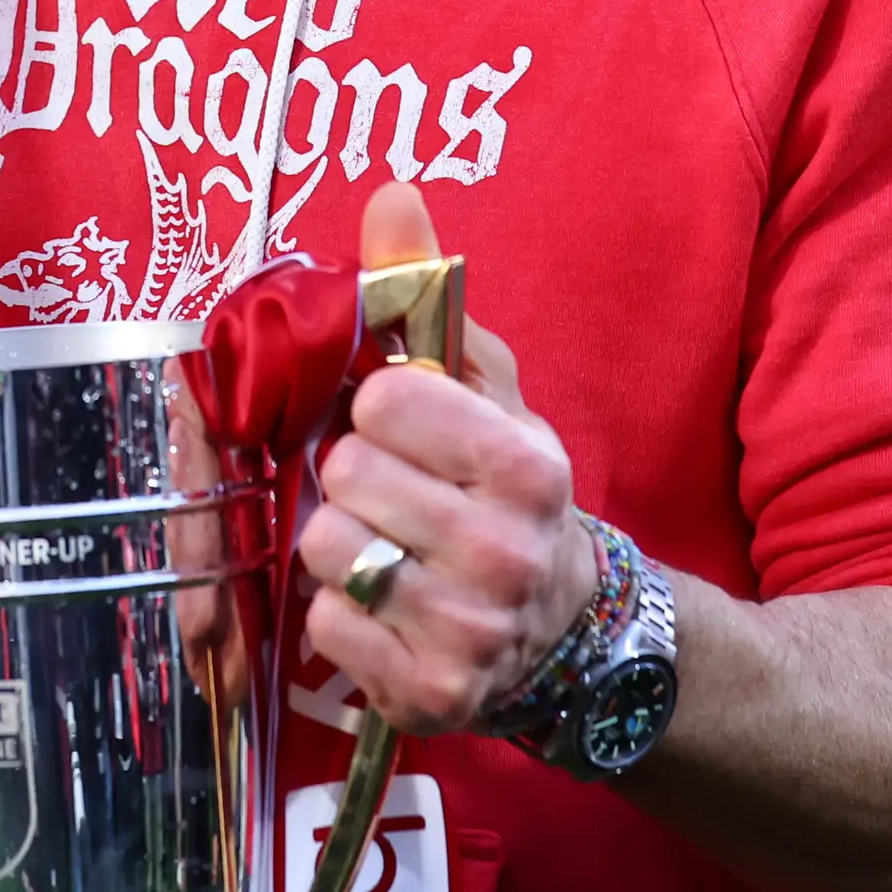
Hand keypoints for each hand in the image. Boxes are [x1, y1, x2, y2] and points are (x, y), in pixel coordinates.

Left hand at [290, 182, 598, 735]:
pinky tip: (379, 606)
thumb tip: (392, 197)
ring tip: (382, 547)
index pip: (384, 403)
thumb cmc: (504, 492)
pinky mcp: (433, 694)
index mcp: (524, 463)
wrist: (565, 629)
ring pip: (328, 553)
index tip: (398, 428)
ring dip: (337, 547)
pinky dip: (337, 616)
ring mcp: (472, 629)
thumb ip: (429, 292)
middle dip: (350, 480)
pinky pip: (326, 627)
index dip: (376, 410)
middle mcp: (507, 550)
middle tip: (386, 495)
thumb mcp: (484, 389)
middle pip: (345, 478)